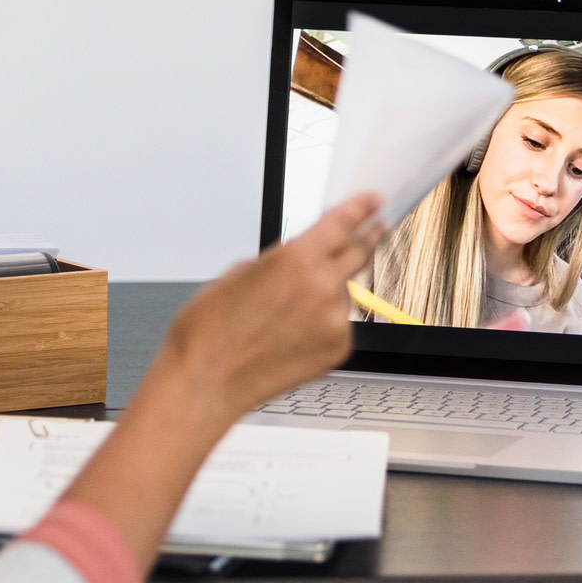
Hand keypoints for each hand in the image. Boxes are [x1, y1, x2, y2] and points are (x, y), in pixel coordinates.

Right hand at [153, 193, 386, 419]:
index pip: (341, 223)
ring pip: (342, 294)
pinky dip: (323, 324)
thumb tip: (294, 262)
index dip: (360, 208)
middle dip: (369, 236)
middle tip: (375, 227)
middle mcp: (322, 287)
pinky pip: (338, 325)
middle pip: (359, 253)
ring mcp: (333, 321)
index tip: (372, 201)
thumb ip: (277, 261)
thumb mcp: (237, 274)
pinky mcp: (337, 350)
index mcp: (296, 259)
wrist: (206, 381)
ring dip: (327, 293)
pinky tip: (289, 335)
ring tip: (285, 314)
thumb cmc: (209, 330)